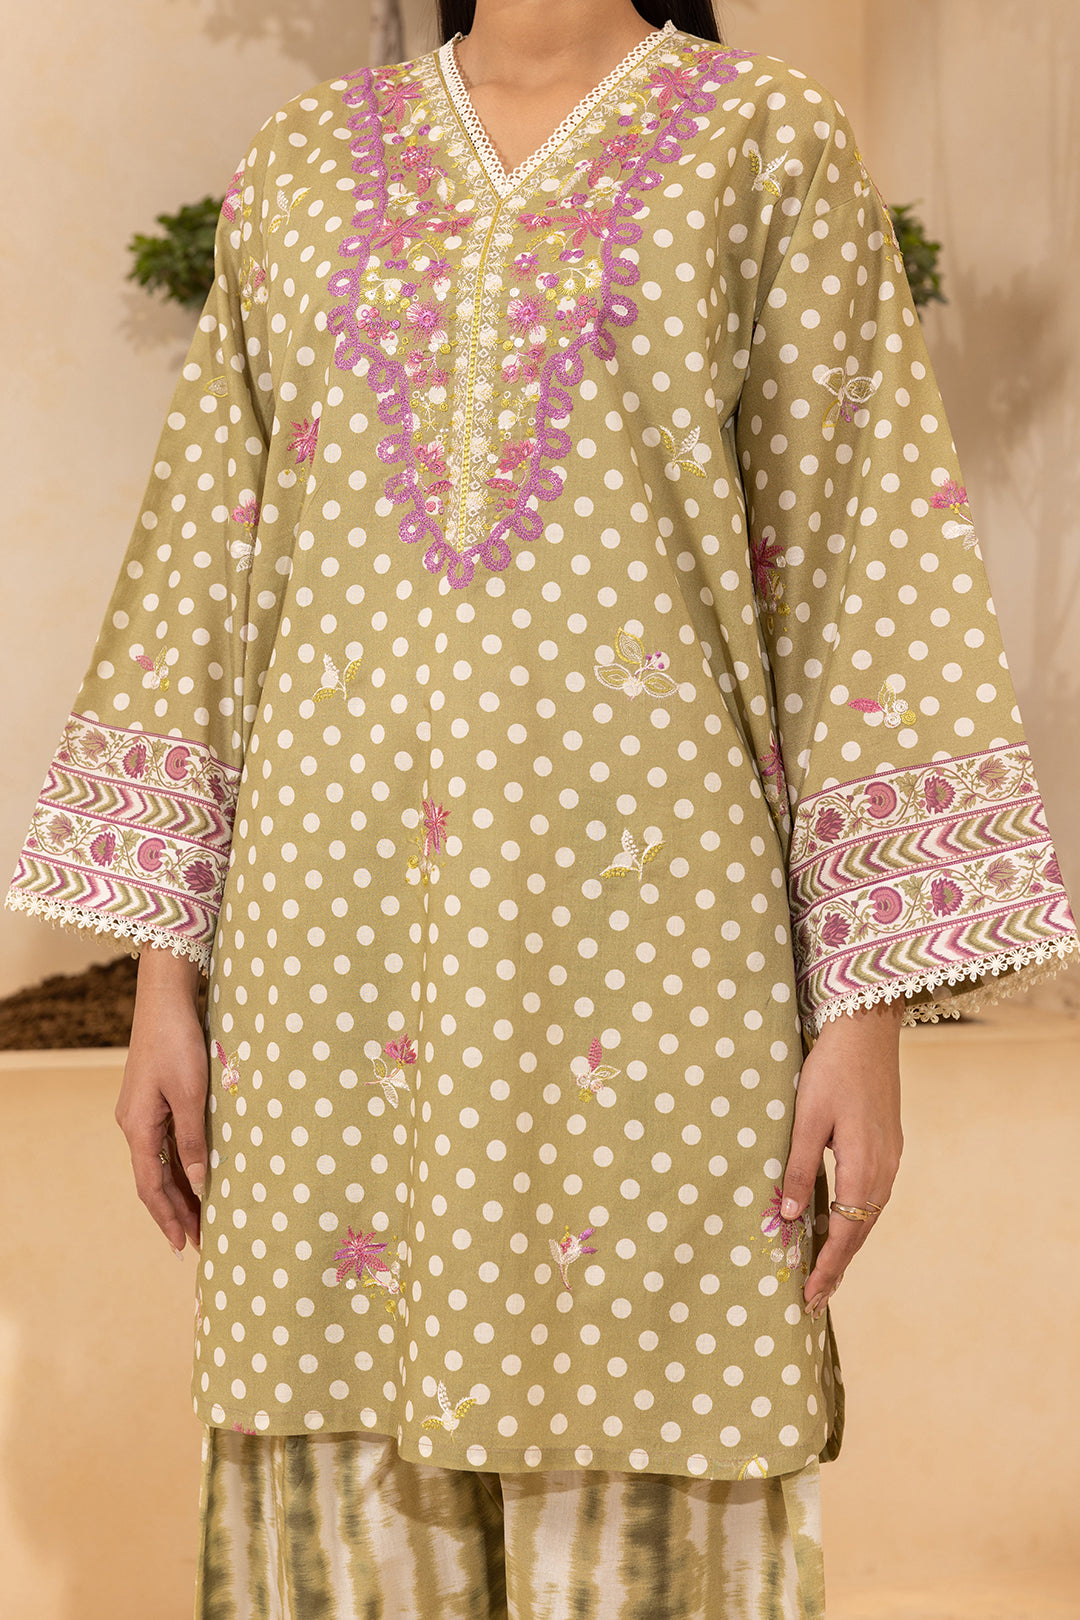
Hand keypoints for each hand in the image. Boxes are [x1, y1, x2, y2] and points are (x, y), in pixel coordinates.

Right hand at [114, 946, 207, 1255]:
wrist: (165, 1001)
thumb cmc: (178, 1044)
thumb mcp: (190, 1096)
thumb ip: (194, 1141)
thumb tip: (201, 1183)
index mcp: (137, 1128)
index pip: (150, 1186)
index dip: (167, 1217)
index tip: (184, 1245)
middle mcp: (134, 1125)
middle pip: (154, 1179)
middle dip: (176, 1211)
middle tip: (201, 1241)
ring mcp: (142, 1112)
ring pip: (161, 1162)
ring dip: (181, 1189)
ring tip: (204, 1217)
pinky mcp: (154, 1099)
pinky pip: (166, 1142)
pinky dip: (181, 1164)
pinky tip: (199, 1176)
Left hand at [780, 996, 903, 1314]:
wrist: (868, 1030)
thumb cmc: (832, 1069)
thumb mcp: (807, 1118)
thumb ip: (800, 1168)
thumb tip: (793, 1218)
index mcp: (864, 1166)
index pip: (847, 1232)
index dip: (829, 1267)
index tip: (811, 1297)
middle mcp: (884, 1169)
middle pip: (862, 1230)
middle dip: (838, 1265)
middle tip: (815, 1297)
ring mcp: (890, 1157)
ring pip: (869, 1213)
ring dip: (848, 1243)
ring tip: (825, 1270)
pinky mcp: (887, 1144)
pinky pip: (872, 1194)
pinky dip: (856, 1217)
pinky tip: (840, 1222)